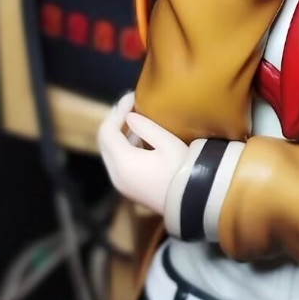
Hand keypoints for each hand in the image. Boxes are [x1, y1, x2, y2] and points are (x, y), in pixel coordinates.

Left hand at [98, 94, 189, 215]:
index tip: (132, 97)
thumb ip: (146, 127)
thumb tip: (130, 117)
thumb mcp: (167, 143)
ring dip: (119, 135)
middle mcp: (116, 174)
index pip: (107, 130)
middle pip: (104, 142)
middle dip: (115, 121)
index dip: (117, 111)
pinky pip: (118, 164)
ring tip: (137, 119)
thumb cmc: (183, 170)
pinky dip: (124, 148)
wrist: (194, 203)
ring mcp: (121, 184)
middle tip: (130, 106)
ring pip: (110, 153)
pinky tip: (140, 139)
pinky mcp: (130, 189)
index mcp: (122, 162)